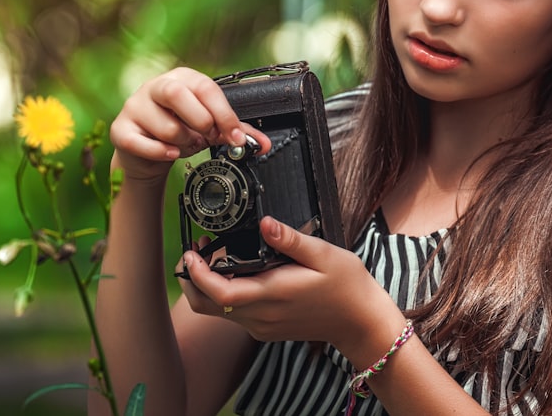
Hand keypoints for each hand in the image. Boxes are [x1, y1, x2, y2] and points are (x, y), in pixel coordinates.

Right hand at [108, 67, 272, 185]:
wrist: (148, 151)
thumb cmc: (181, 130)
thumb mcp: (210, 126)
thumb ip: (236, 132)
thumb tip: (262, 144)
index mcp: (181, 78)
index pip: (205, 87)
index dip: (223, 114)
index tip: (235, 136)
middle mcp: (155, 87)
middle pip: (177, 94)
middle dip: (200, 122)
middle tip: (207, 137)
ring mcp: (134, 106)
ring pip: (166, 127)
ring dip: (184, 143)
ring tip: (186, 144)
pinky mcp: (121, 129)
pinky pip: (144, 144)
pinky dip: (163, 153)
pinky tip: (170, 153)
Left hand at [180, 216, 405, 362]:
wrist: (360, 322)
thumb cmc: (346, 285)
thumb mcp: (324, 254)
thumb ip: (291, 239)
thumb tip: (265, 222)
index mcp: (274, 294)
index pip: (220, 292)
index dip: (198, 274)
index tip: (191, 252)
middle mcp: (262, 316)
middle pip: (207, 306)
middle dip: (192, 280)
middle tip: (193, 251)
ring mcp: (262, 326)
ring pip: (218, 312)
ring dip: (205, 287)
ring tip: (211, 255)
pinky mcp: (266, 330)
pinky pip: (233, 315)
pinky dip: (222, 295)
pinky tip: (233, 272)